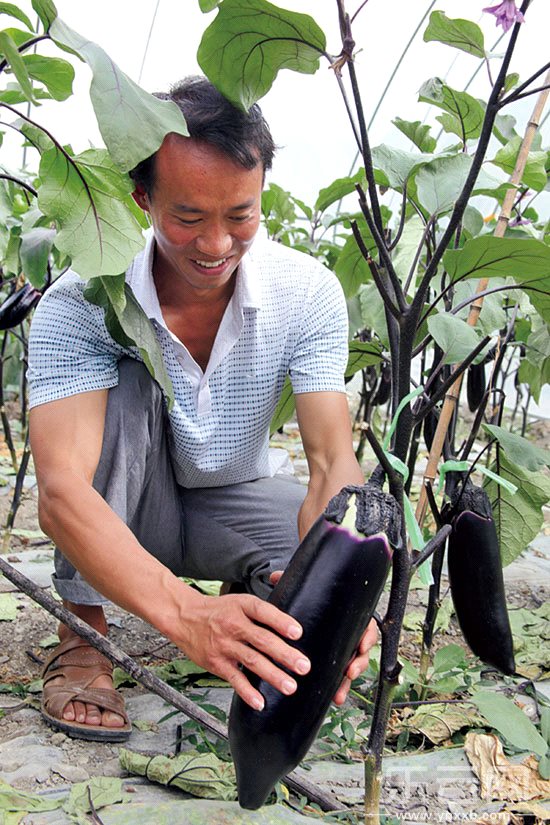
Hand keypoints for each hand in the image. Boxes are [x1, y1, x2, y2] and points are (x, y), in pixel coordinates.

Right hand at [175, 590, 310, 711]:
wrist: (184, 617)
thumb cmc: (218, 610)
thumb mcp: (239, 601)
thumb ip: (262, 613)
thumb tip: (291, 627)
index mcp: (242, 606)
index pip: (263, 611)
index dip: (281, 621)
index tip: (297, 632)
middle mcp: (233, 625)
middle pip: (262, 639)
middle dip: (284, 654)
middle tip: (303, 666)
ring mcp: (224, 645)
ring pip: (252, 661)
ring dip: (272, 675)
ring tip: (290, 686)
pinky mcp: (216, 662)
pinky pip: (234, 679)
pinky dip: (247, 692)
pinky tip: (260, 702)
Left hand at [269, 570, 378, 705]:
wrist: (317, 609)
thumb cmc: (315, 600)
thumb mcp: (306, 591)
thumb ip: (292, 582)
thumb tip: (274, 575)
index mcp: (351, 617)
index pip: (366, 627)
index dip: (366, 637)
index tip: (362, 645)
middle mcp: (351, 635)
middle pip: (361, 651)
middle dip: (357, 665)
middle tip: (349, 673)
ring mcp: (343, 650)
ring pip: (352, 668)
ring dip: (346, 683)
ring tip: (338, 695)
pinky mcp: (334, 662)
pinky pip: (339, 677)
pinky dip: (337, 688)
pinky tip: (332, 699)